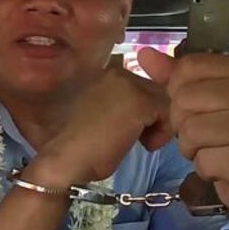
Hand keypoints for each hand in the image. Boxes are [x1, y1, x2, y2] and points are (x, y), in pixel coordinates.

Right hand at [35, 56, 171, 184]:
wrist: (62, 159)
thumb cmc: (74, 146)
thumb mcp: (96, 117)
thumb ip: (114, 105)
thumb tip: (136, 113)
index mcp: (101, 71)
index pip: (137, 85)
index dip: (140, 109)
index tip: (130, 130)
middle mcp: (114, 70)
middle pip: (153, 89)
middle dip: (151, 114)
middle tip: (138, 138)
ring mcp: (127, 83)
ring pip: (162, 99)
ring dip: (157, 123)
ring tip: (141, 142)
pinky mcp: (139, 101)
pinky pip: (167, 112)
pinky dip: (162, 132)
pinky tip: (145, 146)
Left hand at [138, 47, 228, 218]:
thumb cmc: (226, 129)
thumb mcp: (203, 95)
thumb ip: (174, 75)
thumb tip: (144, 54)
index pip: (187, 68)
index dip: (177, 90)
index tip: (194, 104)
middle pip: (184, 100)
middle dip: (183, 122)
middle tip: (205, 132)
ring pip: (190, 131)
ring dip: (192, 147)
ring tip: (212, 147)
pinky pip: (204, 161)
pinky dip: (206, 168)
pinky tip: (223, 165)